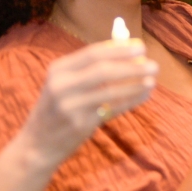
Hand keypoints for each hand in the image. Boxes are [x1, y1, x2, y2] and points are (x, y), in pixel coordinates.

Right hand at [20, 40, 157, 165]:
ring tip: (152, 80)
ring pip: (111, 91)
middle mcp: (61, 86)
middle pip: (103, 70)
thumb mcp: (64, 83)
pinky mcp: (80, 124)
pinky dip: (132, 100)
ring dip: (136, 84)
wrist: (37, 144)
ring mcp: (70, 106)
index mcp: (58, 70)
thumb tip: (128, 50)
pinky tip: (145, 95)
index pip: (93, 53)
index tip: (141, 47)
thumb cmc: (58, 107)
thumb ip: (92, 67)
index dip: (120, 49)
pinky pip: (113, 109)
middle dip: (132, 66)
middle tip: (154, 65)